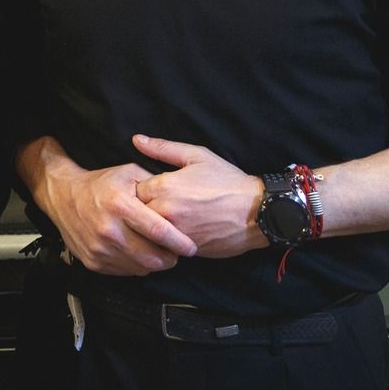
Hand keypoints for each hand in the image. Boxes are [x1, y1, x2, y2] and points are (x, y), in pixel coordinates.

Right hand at [22, 138, 196, 275]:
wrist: (64, 196)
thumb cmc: (101, 184)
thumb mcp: (129, 173)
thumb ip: (155, 186)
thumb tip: (181, 200)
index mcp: (120, 204)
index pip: (159, 231)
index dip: (180, 242)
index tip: (192, 247)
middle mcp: (108, 229)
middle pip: (152, 256)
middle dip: (171, 258)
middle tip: (178, 252)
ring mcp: (99, 248)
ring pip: (141, 268)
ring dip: (155, 263)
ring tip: (160, 253)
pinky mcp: (93, 262)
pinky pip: (126, 272)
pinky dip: (137, 266)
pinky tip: (140, 253)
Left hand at [131, 134, 266, 258]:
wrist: (257, 211)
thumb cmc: (228, 180)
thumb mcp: (197, 156)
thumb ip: (163, 148)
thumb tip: (136, 140)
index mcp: (164, 186)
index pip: (131, 190)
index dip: (136, 189)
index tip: (144, 189)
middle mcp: (165, 211)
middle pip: (135, 214)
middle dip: (139, 210)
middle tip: (150, 205)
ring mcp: (175, 233)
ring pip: (147, 233)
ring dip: (149, 228)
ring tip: (161, 220)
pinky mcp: (186, 249)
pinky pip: (164, 247)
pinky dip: (164, 242)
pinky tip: (172, 234)